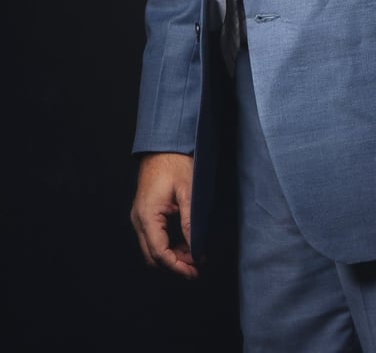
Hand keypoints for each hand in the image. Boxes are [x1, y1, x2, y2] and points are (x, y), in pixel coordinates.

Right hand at [130, 152, 198, 278]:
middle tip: (196, 267)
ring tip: (194, 255)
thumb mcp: (187, 192)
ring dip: (172, 255)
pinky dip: (168, 244)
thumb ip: (190, 222)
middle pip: (153, 255)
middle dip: (174, 264)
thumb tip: (196, 249)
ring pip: (152, 248)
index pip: (159, 252)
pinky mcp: (145, 212)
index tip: (194, 271)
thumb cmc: (175, 163)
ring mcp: (140, 216)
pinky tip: (184, 243)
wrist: (163, 144)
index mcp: (147, 215)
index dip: (177, 266)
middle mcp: (139, 219)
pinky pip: (153, 236)